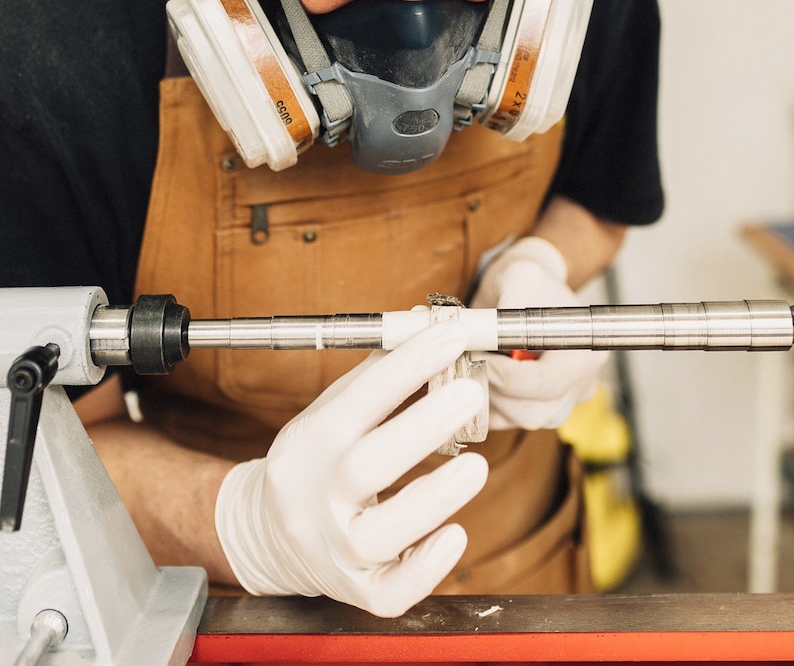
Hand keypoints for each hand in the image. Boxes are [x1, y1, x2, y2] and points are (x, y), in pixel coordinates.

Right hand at [214, 321, 487, 615]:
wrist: (267, 536)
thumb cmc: (317, 462)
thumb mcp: (331, 413)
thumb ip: (379, 375)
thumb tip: (427, 326)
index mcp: (311, 442)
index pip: (359, 400)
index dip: (407, 366)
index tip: (451, 335)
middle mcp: (318, 498)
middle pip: (365, 465)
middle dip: (421, 427)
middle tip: (470, 392)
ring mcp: (336, 549)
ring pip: (380, 533)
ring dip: (432, 498)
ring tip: (477, 465)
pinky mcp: (359, 590)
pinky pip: (391, 592)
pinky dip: (426, 567)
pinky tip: (456, 535)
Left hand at [470, 236, 607, 429]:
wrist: (528, 290)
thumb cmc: (527, 281)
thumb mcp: (519, 278)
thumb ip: (506, 307)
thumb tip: (478, 336)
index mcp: (585, 349)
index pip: (549, 382)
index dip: (507, 376)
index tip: (478, 355)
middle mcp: (582, 383)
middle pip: (535, 411)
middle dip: (493, 389)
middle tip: (467, 362)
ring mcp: (564, 401)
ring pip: (519, 421)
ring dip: (487, 398)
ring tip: (468, 366)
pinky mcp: (541, 410)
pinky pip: (510, 424)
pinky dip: (486, 407)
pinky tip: (472, 378)